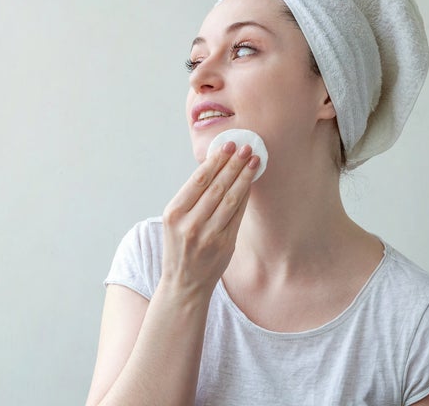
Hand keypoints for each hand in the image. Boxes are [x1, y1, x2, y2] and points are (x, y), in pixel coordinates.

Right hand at [161, 141, 259, 296]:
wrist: (184, 284)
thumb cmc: (181, 246)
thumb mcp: (176, 221)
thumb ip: (192, 197)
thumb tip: (216, 165)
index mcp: (174, 213)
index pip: (198, 180)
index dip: (215, 161)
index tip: (228, 145)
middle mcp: (190, 223)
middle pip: (217, 186)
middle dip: (233, 164)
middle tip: (246, 147)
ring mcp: (208, 235)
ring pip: (231, 199)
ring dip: (244, 177)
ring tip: (254, 160)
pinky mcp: (224, 244)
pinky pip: (238, 214)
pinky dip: (245, 196)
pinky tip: (251, 182)